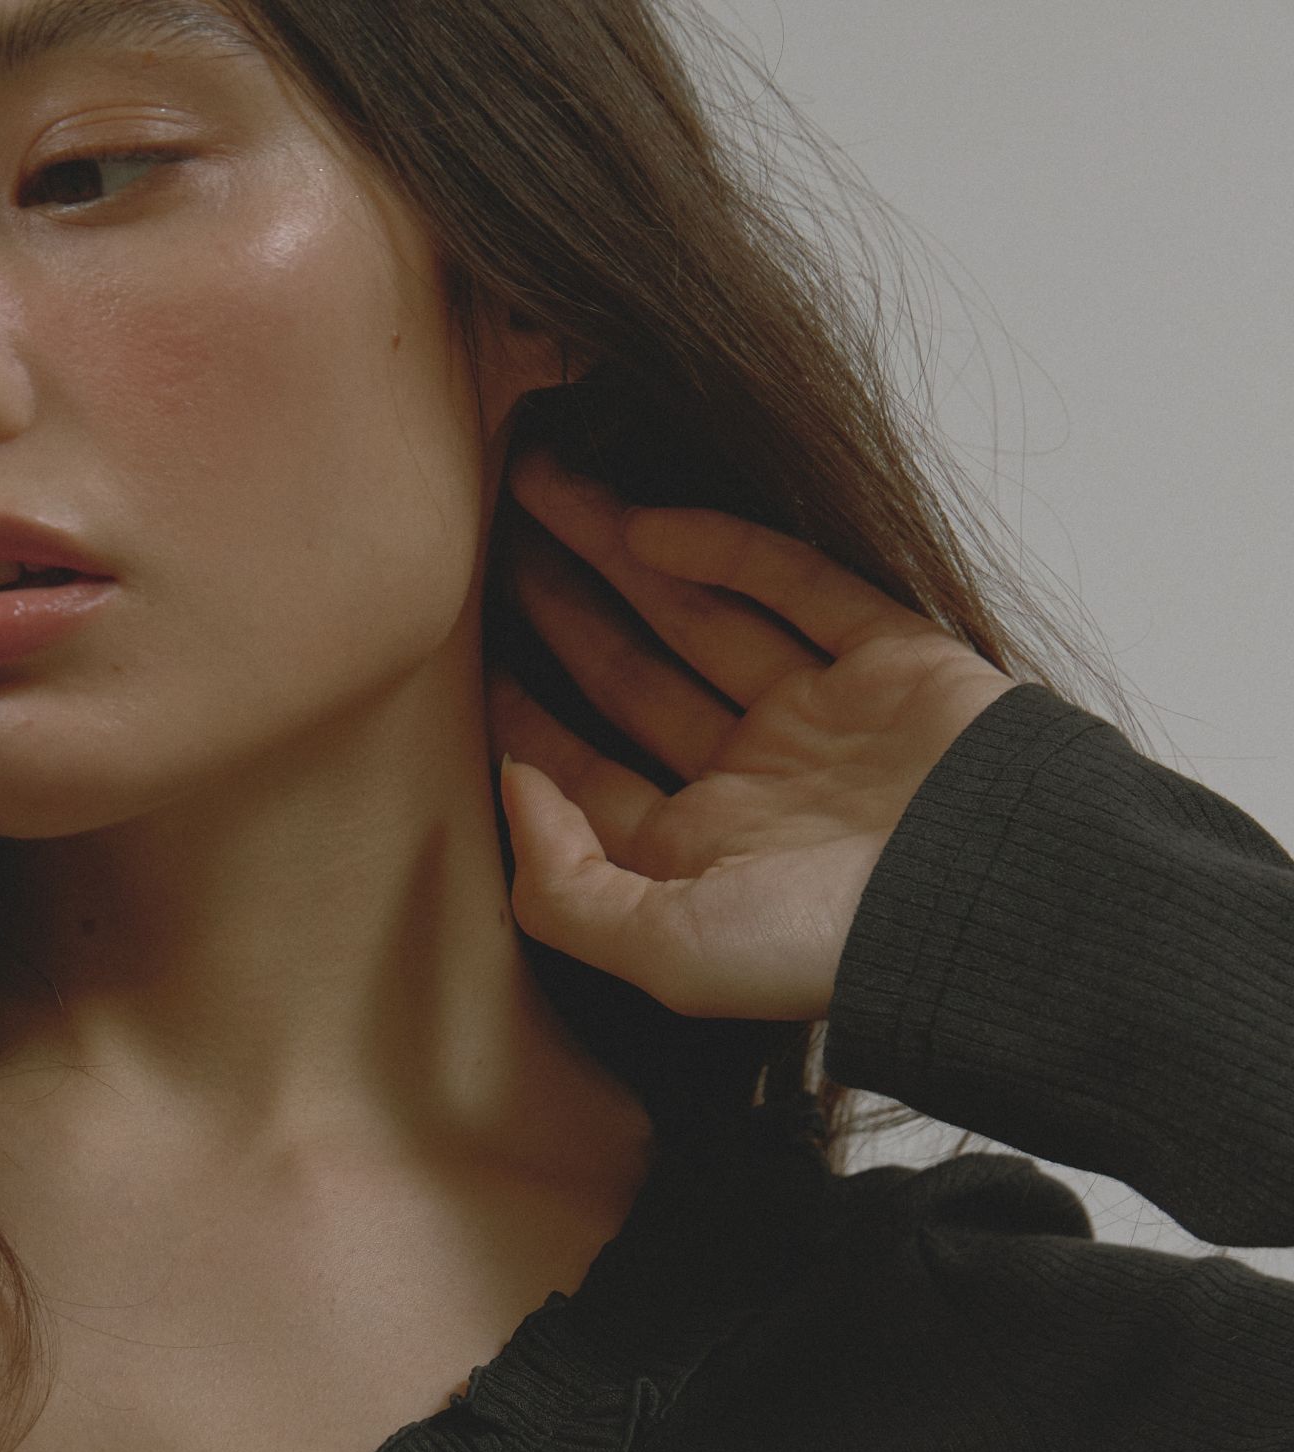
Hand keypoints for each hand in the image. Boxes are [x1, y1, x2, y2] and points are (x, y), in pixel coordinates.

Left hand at [487, 451, 1021, 1022]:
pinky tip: (648, 524)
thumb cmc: (823, 950)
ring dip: (625, 553)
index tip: (470, 657)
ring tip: (547, 486)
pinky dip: (725, 550)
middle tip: (495, 534)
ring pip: (700, 615)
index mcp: (700, 857)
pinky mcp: (891, 656)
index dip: (527, 720)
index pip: (591, 775)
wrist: (992, 907)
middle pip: (635, 677)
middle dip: (565, 606)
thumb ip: (565, 887)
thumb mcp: (663, 954)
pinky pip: (796, 584)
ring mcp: (823, 714)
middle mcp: (755, 782)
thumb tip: (510, 785)